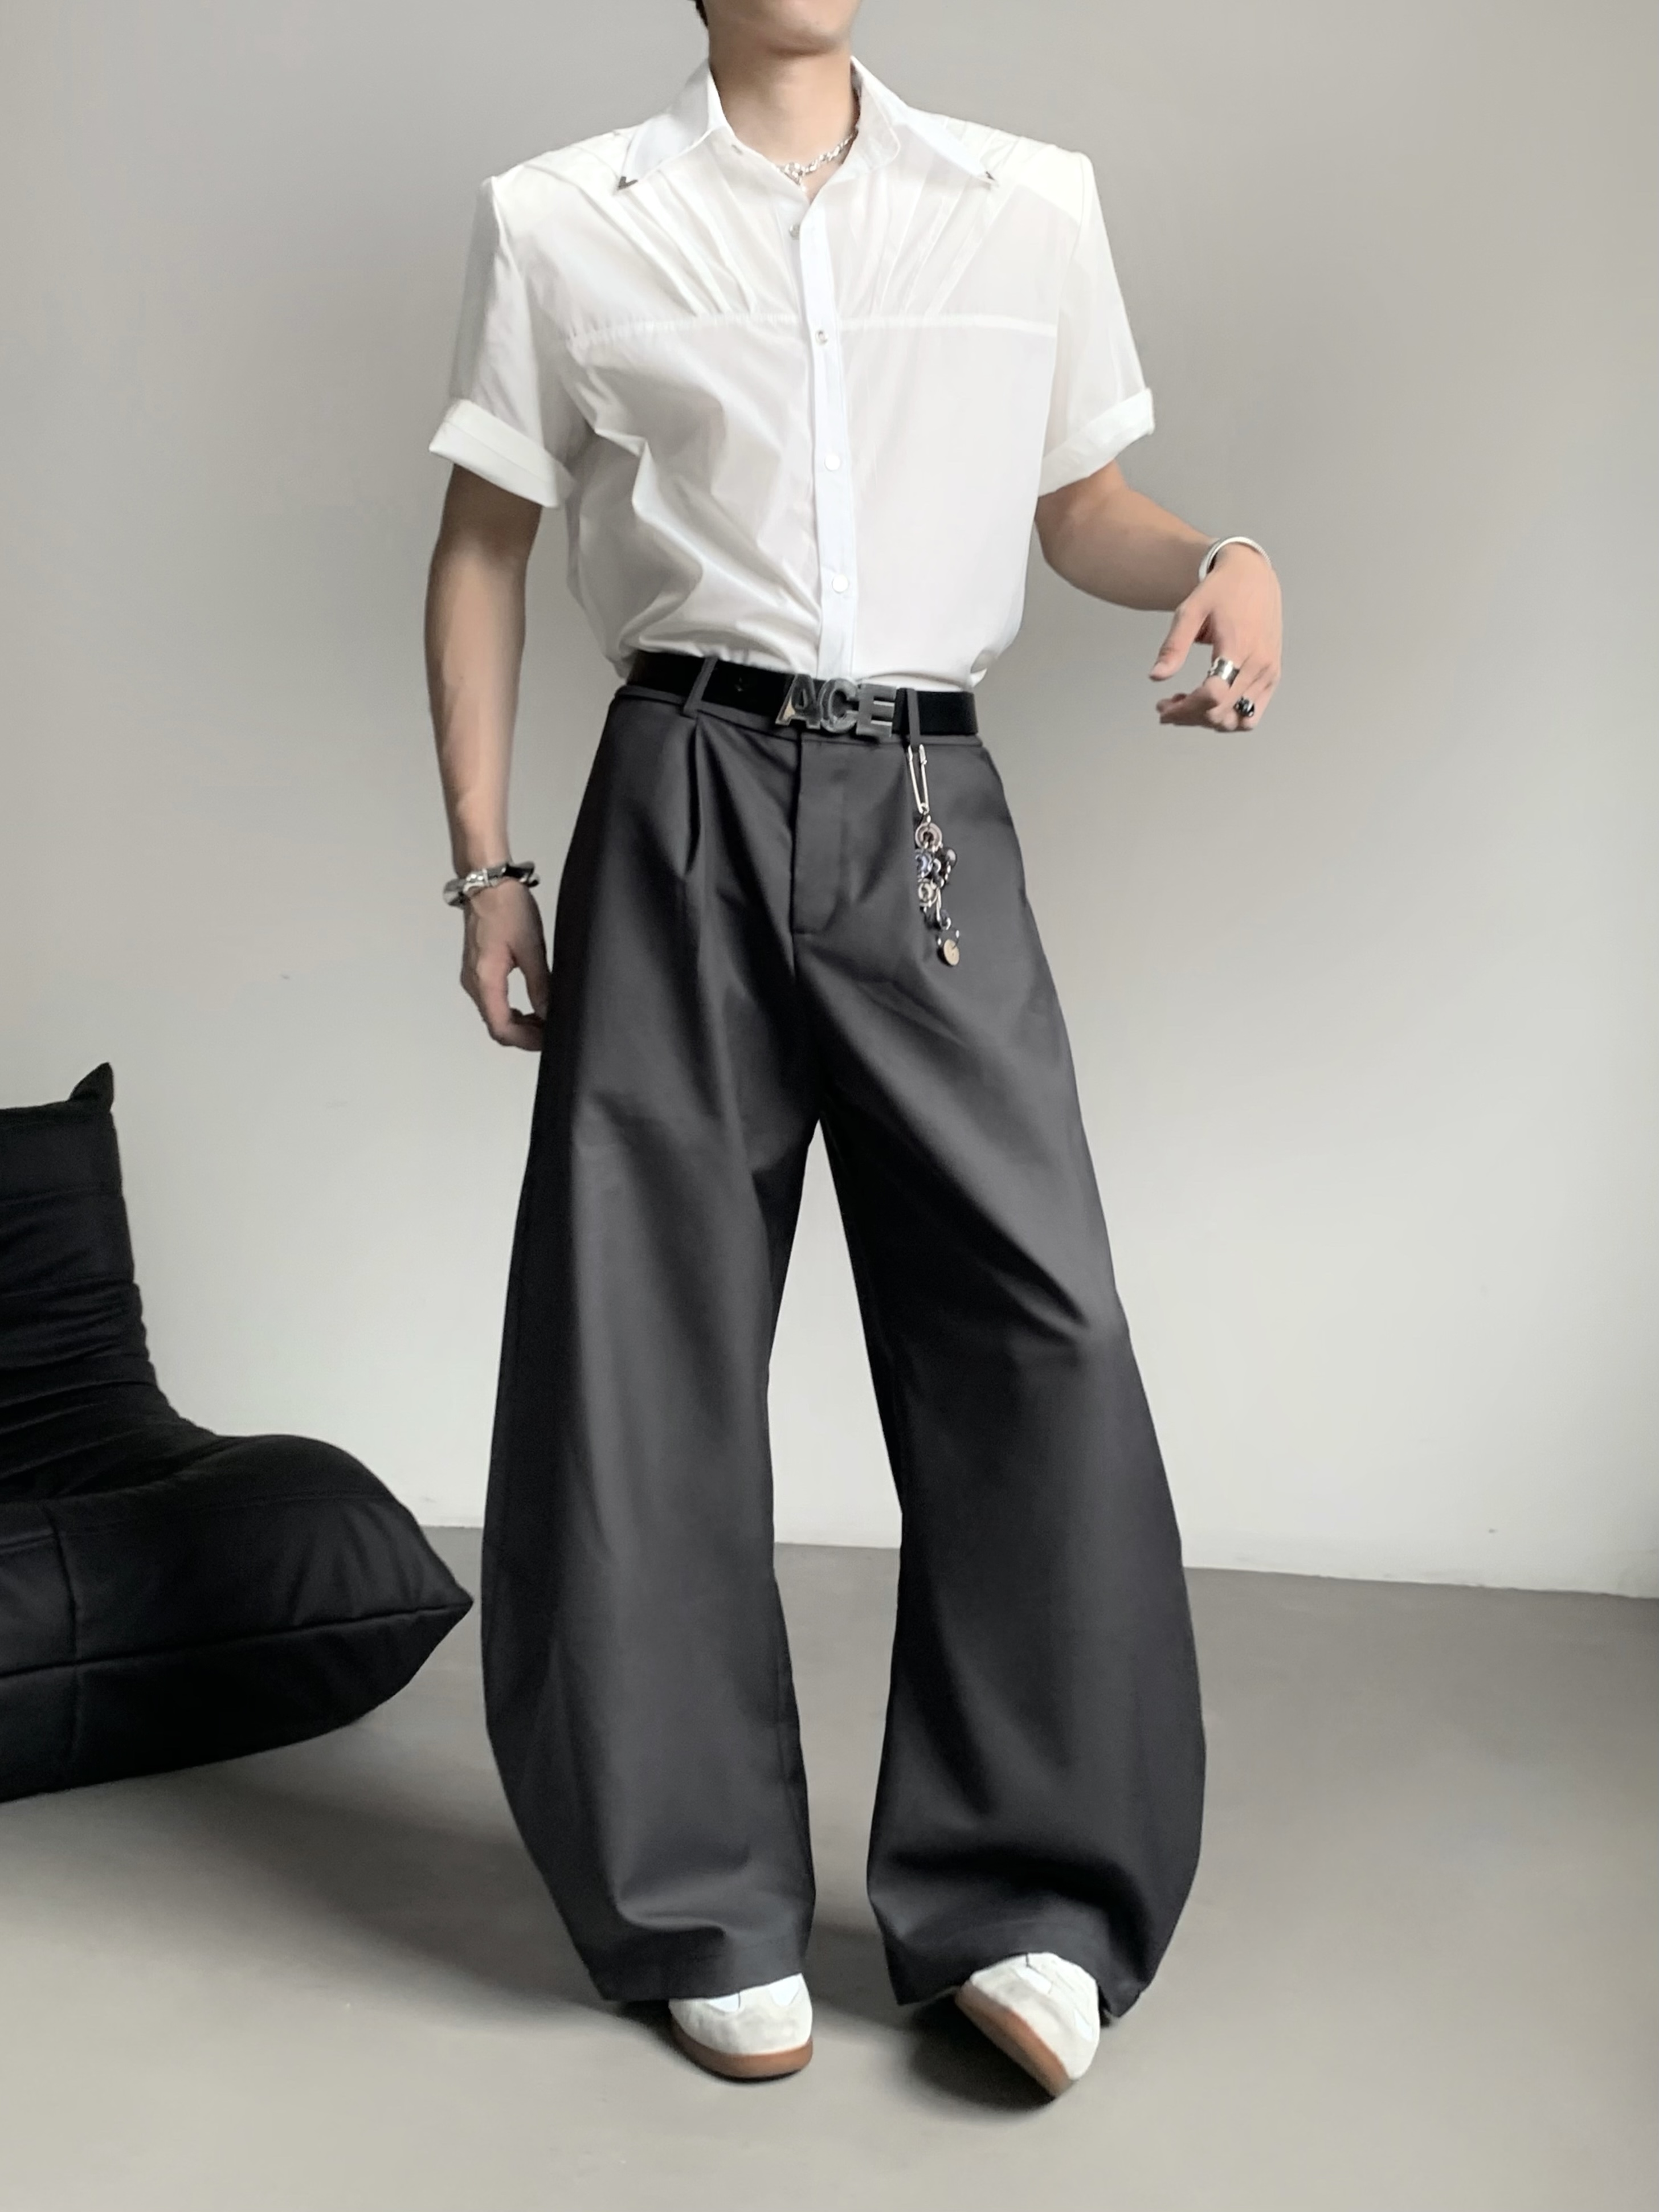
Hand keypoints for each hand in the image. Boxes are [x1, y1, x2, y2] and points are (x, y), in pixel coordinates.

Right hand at [460, 879, 549, 1049]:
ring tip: (545, 1020)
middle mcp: (473, 983)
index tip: (549, 1040)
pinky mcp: (476, 969)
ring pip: (493, 1015)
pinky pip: (492, 1001)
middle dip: (524, 1035)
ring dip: (519, 1023)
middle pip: (496, 1026)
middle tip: (551, 1032)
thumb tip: (549, 1014)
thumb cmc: (508, 909)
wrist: (487, 882)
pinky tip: (531, 1006)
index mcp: (485, 980)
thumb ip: (540, 985)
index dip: (526, 1041)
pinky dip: (511, 1010)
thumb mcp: (532, 948)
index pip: (501, 1028)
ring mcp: (473, 977)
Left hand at [1150, 545, 1282, 730]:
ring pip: (1236, 720)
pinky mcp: (1273, 676)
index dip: (1184, 709)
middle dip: (1188, 716)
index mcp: (1238, 646)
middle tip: (1165, 707)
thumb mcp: (1190, 611)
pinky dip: (1228, 718)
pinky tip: (1207, 704)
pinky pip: (1252, 714)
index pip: (1212, 695)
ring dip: (1207, 721)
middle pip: (1221, 712)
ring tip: (1185, 704)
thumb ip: (1174, 646)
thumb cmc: (1221, 590)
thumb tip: (1156, 677)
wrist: (1254, 576)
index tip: (1162, 707)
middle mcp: (1259, 664)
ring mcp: (1269, 673)